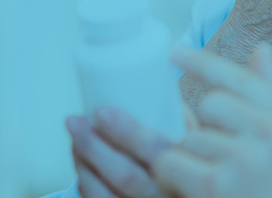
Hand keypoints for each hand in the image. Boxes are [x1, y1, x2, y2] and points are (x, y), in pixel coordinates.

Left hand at [66, 106, 185, 197]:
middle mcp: (164, 192)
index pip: (157, 151)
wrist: (190, 193)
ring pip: (103, 193)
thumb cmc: (189, 160)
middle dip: (93, 146)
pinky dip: (84, 178)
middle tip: (76, 120)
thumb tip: (154, 83)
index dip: (127, 132)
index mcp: (185, 169)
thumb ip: (181, 117)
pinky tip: (80, 156)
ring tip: (75, 131)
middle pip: (124, 176)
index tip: (103, 111)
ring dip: (83, 161)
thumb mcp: (196, 138)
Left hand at [154, 45, 271, 197]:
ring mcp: (248, 161)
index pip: (244, 79)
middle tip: (206, 149)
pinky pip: (171, 161)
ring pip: (189, 135)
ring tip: (198, 173)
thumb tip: (260, 51)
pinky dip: (168, 173)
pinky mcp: (216, 185)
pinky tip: (181, 185)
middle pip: (212, 104)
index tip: (173, 52)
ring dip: (184, 154)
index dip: (204, 62)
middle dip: (199, 124)